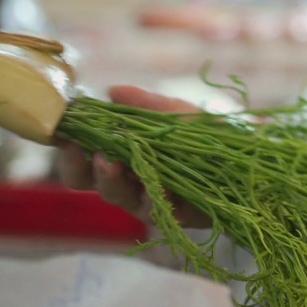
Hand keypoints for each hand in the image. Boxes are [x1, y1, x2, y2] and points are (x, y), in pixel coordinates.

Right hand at [58, 85, 211, 227]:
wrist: (250, 161)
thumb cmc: (209, 134)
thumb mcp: (177, 113)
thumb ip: (145, 104)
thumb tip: (111, 90)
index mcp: (122, 152)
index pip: (84, 151)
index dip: (65, 144)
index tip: (56, 129)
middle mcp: (128, 178)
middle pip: (86, 180)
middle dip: (75, 166)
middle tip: (75, 149)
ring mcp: (147, 198)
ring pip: (115, 195)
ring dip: (107, 178)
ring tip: (108, 161)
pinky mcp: (173, 215)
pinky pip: (155, 208)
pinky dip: (153, 194)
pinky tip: (156, 181)